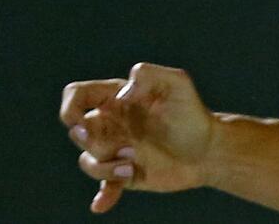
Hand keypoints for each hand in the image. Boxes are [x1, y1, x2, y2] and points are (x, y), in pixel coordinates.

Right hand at [59, 63, 214, 212]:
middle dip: (92, 140)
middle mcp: (111, 123)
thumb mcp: (177, 82)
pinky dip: (102, 196)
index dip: (69, 106)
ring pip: (87, 160)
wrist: (209, 149)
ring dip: (104, 166)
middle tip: (124, 144)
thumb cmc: (192, 112)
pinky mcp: (124, 174)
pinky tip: (102, 204)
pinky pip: (104, 188)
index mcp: (116, 98)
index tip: (79, 119)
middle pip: (77, 131)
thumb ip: (147, 75)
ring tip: (133, 163)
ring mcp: (116, 149)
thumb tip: (121, 95)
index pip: (77, 95)